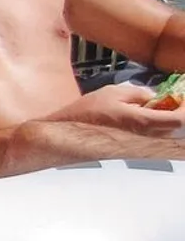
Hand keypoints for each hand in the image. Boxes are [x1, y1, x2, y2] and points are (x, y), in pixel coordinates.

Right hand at [44, 82, 184, 134]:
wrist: (67, 134)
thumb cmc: (86, 113)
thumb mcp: (113, 92)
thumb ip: (139, 93)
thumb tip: (155, 97)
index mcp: (143, 122)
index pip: (180, 119)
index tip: (181, 98)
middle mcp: (145, 137)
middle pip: (177, 128)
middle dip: (178, 112)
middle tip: (172, 101)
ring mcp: (139, 144)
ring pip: (166, 133)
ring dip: (167, 119)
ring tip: (158, 106)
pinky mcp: (132, 147)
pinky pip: (154, 136)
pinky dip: (157, 125)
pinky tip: (144, 116)